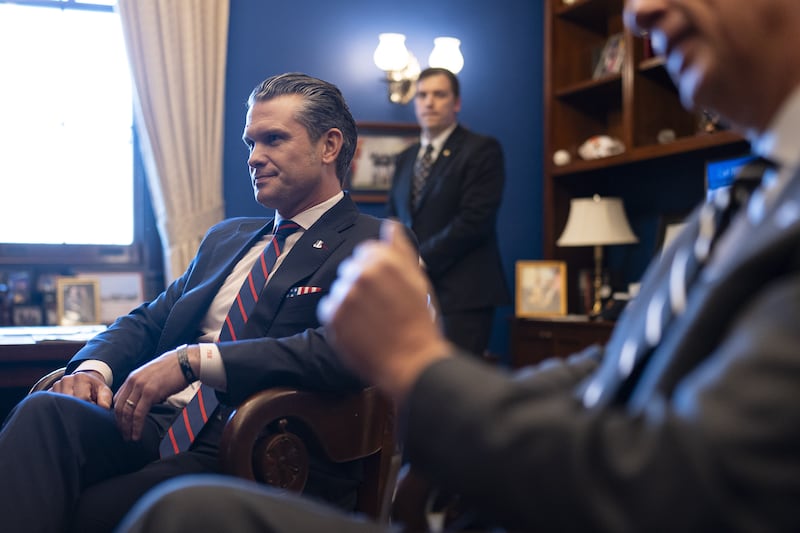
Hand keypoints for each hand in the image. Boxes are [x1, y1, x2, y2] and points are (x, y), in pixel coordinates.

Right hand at [51, 370, 112, 408]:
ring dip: (68, 410)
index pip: (83, 398)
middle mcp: (66, 380)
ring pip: (60, 405)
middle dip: (78, 409)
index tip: (93, 408)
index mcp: (81, 377)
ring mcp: (56, 385)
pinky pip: (52, 405)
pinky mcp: (49, 392)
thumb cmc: (95, 389)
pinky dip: (60, 409)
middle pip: (70, 402)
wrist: (84, 382)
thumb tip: (104, 407)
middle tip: (84, 411)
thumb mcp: (104, 391)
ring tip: (76, 409)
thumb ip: (105, 399)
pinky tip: (66, 409)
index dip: (89, 406)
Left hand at [113, 347, 196, 441]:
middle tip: (124, 434)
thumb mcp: (153, 375)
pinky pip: (139, 414)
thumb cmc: (174, 368)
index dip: (118, 414)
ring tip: (130, 438)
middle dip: (120, 424)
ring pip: (127, 412)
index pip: (118, 399)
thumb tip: (145, 400)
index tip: (122, 424)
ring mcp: (141, 387)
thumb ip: (144, 386)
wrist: (185, 361)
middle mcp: (133, 381)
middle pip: (120, 407)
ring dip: (127, 428)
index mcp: (133, 377)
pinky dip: (136, 426)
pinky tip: (137, 435)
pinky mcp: (150, 393)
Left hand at [318, 220, 450, 402]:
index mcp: (384, 260)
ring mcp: (345, 295)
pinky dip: (341, 317)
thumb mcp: (417, 280)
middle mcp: (361, 273)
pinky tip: (360, 329)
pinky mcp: (333, 316)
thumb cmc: (419, 321)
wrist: (411, 362)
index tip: (386, 288)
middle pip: (350, 268)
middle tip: (380, 306)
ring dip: (351, 300)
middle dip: (361, 283)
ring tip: (371, 320)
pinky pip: (330, 308)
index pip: (365, 252)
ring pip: (340, 288)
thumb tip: (390, 224)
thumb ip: (400, 249)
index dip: (376, 270)